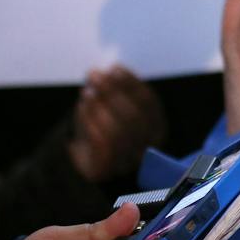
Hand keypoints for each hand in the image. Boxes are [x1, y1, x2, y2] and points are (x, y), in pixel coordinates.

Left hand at [68, 66, 167, 183]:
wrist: (86, 165)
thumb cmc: (103, 129)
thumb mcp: (113, 109)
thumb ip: (113, 91)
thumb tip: (104, 70)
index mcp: (157, 129)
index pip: (149, 103)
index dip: (132, 84)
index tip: (115, 68)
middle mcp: (147, 147)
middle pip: (134, 116)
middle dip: (114, 92)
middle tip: (96, 75)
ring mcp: (127, 162)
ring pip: (118, 131)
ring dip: (101, 107)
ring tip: (87, 91)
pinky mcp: (105, 171)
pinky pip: (100, 145)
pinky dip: (91, 122)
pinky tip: (82, 107)